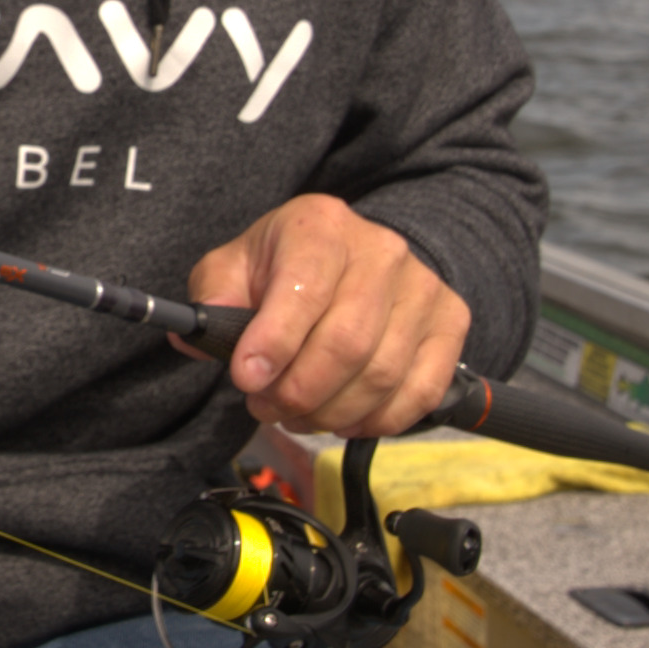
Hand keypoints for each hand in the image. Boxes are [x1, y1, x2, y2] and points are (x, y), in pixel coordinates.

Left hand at [180, 195, 470, 437]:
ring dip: (332, 413)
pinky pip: (420, 392)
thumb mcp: (238, 265)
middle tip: (266, 406)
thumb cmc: (290, 266)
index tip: (247, 379)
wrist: (358, 256)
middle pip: (346, 343)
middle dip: (298, 391)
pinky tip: (346, 418)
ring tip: (299, 415)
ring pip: (382, 375)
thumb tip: (198, 336)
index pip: (304, 290)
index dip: (274, 343)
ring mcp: (422, 288)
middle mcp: (381, 252)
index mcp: (321, 227)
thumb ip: (213, 297)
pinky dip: (378, 420)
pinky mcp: (450, 323)